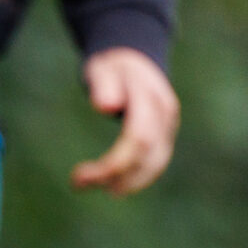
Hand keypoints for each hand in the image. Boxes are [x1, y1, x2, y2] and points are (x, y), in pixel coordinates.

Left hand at [70, 47, 179, 196]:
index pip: (137, 138)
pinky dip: (137, 179)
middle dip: (114, 174)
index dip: (113, 163)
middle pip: (146, 154)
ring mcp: (169, 126)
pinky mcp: (166, 136)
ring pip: (156, 163)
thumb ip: (103, 84)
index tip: (80, 176)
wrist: (135, 60)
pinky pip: (156, 163)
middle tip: (77, 183)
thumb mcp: (102, 67)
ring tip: (95, 187)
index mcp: (150, 96)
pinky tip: (114, 186)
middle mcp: (166, 113)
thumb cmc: (112, 66)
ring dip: (127, 182)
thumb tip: (106, 106)